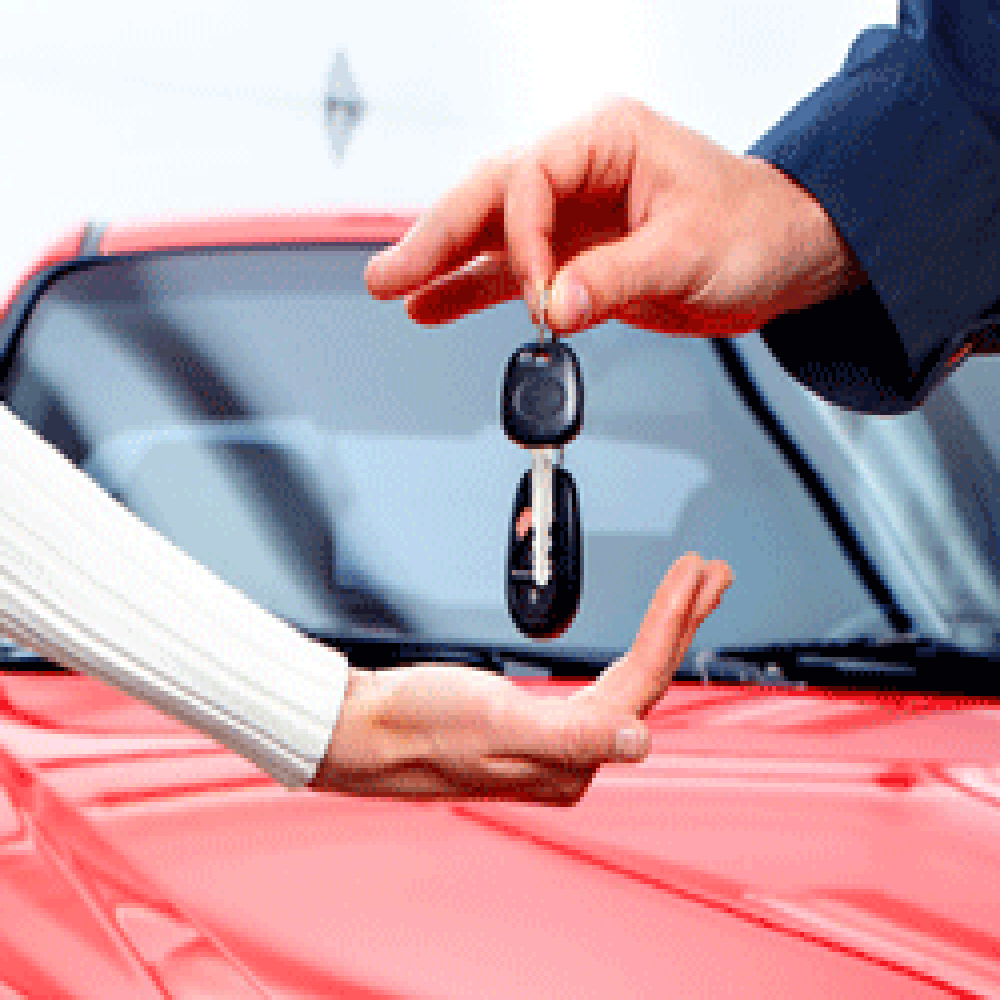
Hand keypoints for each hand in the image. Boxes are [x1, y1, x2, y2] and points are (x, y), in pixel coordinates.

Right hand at [310, 551, 731, 804]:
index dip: (673, 622)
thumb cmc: (415, 725)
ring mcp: (556, 741)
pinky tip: (639, 638)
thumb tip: (639, 741)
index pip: (642, 680)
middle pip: (646, 678)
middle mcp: (572, 754)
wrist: (361, 731)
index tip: (695, 572)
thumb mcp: (492, 722)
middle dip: (682, 620)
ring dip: (664, 630)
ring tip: (688, 591)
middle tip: (712, 571)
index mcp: (570, 756)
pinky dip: (631, 648)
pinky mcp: (538, 724)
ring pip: (630, 679)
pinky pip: (604, 683)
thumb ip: (571, 739)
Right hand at [364, 97, 863, 336]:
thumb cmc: (755, 230)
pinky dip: (473, 290)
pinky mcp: (574, 259)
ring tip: (394, 289)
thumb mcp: (691, 252)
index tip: (537, 293)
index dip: (522, 239)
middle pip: (490, 197)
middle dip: (438, 236)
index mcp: (609, 141)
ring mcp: (572, 217)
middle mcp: (582, 171)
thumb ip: (617, 279)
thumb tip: (555, 307)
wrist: (784, 257)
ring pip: (490, 234)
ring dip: (442, 263)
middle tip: (390, 274)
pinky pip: (511, 273)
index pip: (532, 179)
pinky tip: (434, 306)